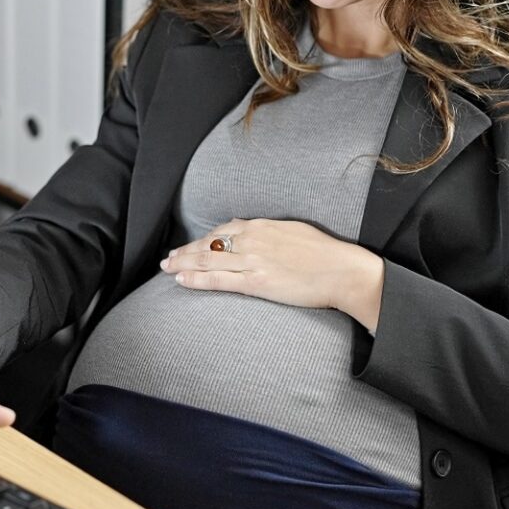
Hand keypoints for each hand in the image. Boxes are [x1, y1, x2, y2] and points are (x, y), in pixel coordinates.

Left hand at [160, 218, 384, 327]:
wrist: (341, 270)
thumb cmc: (324, 252)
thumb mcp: (292, 230)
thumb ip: (267, 230)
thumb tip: (246, 227)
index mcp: (261, 226)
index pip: (222, 231)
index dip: (203, 240)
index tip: (191, 246)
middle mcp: (252, 240)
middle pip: (208, 245)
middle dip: (185, 251)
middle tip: (168, 257)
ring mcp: (252, 261)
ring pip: (207, 260)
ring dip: (182, 263)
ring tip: (167, 267)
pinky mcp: (256, 282)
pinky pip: (218, 280)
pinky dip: (196, 279)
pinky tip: (181, 279)